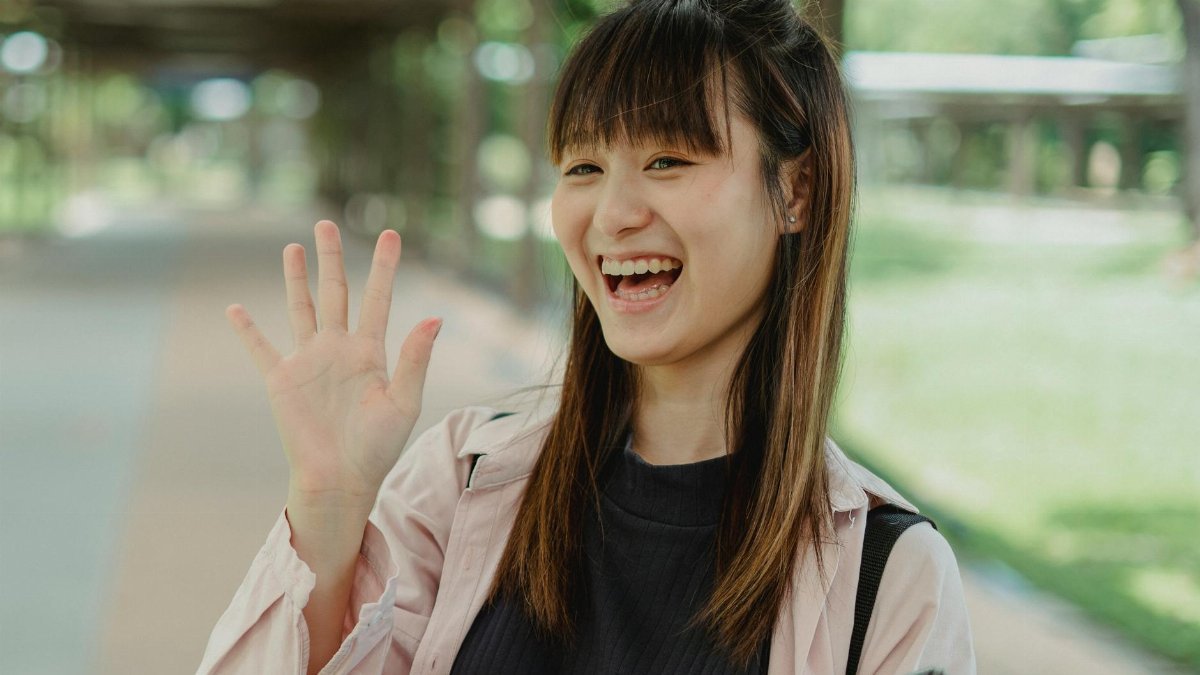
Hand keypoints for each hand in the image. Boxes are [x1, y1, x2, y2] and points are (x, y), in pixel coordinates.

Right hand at [225, 220, 439, 509]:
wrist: (341, 480)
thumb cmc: (378, 448)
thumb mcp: (404, 402)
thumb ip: (415, 359)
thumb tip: (434, 317)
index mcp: (371, 352)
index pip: (378, 298)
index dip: (384, 267)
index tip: (391, 234)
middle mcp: (339, 349)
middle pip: (335, 292)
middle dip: (332, 258)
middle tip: (328, 223)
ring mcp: (308, 362)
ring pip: (300, 309)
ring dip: (295, 279)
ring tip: (293, 247)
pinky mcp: (281, 381)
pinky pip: (261, 349)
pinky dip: (247, 330)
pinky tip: (234, 308)